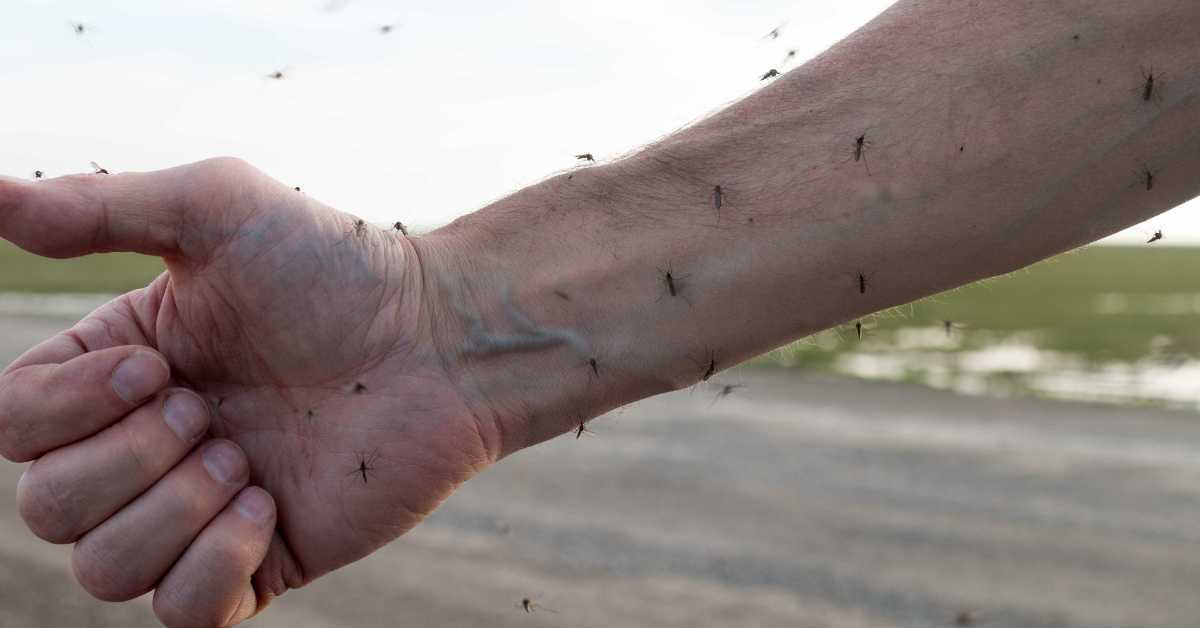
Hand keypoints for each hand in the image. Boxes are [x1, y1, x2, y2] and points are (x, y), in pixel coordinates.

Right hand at [0, 159, 496, 625]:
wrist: (441, 339)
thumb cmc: (336, 267)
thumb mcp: (214, 209)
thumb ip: (96, 208)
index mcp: (116, 374)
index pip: (11, 427)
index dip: (65, 411)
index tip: (157, 367)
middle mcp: (146, 448)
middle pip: (47, 509)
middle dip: (130, 460)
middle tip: (214, 410)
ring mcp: (202, 511)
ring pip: (104, 571)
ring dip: (174, 510)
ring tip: (246, 455)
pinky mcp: (262, 563)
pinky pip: (183, 614)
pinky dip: (215, 566)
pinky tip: (272, 505)